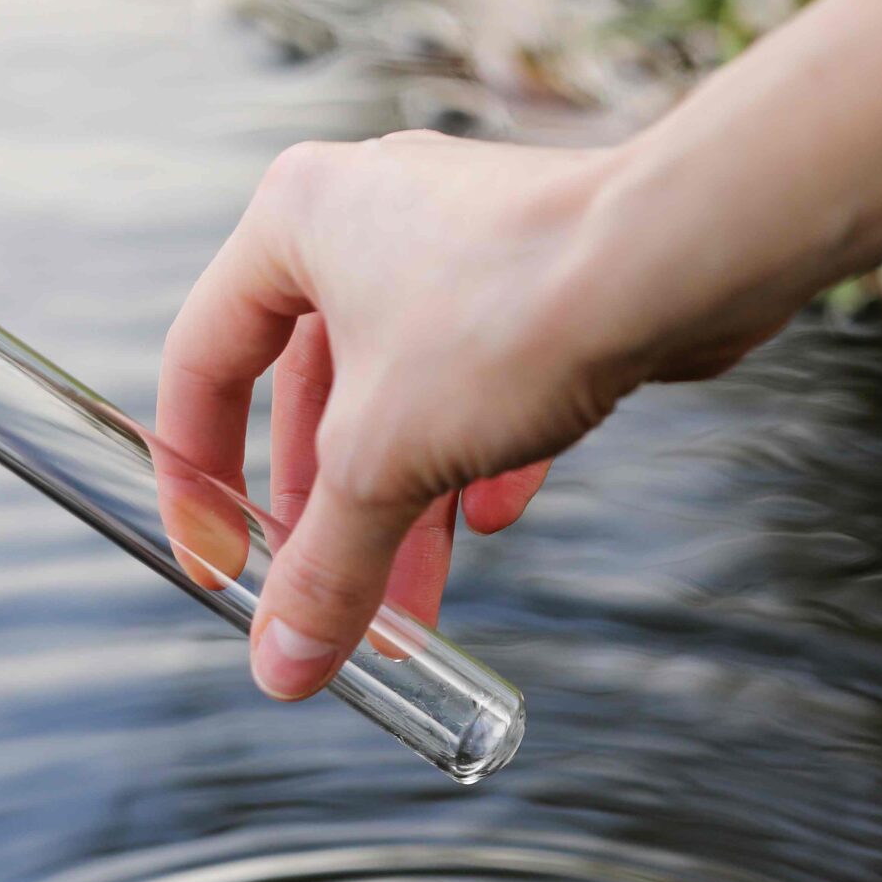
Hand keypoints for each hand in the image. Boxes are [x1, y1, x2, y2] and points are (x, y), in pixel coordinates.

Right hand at [157, 132, 779, 700]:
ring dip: (404, 507)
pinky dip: (477, 456)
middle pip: (309, 398)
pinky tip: (494, 515)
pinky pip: (482, 379)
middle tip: (324, 599)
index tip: (218, 561)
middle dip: (326, 517)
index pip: (203, 365)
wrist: (684, 256)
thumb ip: (323, 567)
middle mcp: (369, 218)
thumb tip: (280, 663)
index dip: (197, 480)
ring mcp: (459, 241)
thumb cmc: (513, 313)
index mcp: (294, 222)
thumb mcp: (381, 466)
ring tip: (414, 601)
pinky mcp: (540, 273)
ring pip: (401, 398)